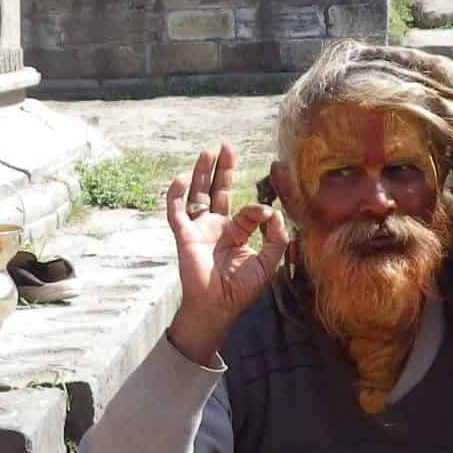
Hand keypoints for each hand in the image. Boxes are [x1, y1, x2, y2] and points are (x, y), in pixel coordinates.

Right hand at [161, 144, 289, 364]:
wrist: (218, 306)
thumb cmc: (241, 290)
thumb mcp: (269, 262)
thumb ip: (277, 238)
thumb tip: (274, 211)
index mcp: (235, 234)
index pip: (247, 211)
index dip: (258, 208)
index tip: (267, 213)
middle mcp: (215, 228)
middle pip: (217, 191)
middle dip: (222, 169)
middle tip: (226, 146)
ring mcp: (198, 229)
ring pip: (198, 194)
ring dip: (202, 173)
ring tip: (207, 151)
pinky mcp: (184, 235)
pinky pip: (177, 211)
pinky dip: (176, 195)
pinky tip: (181, 178)